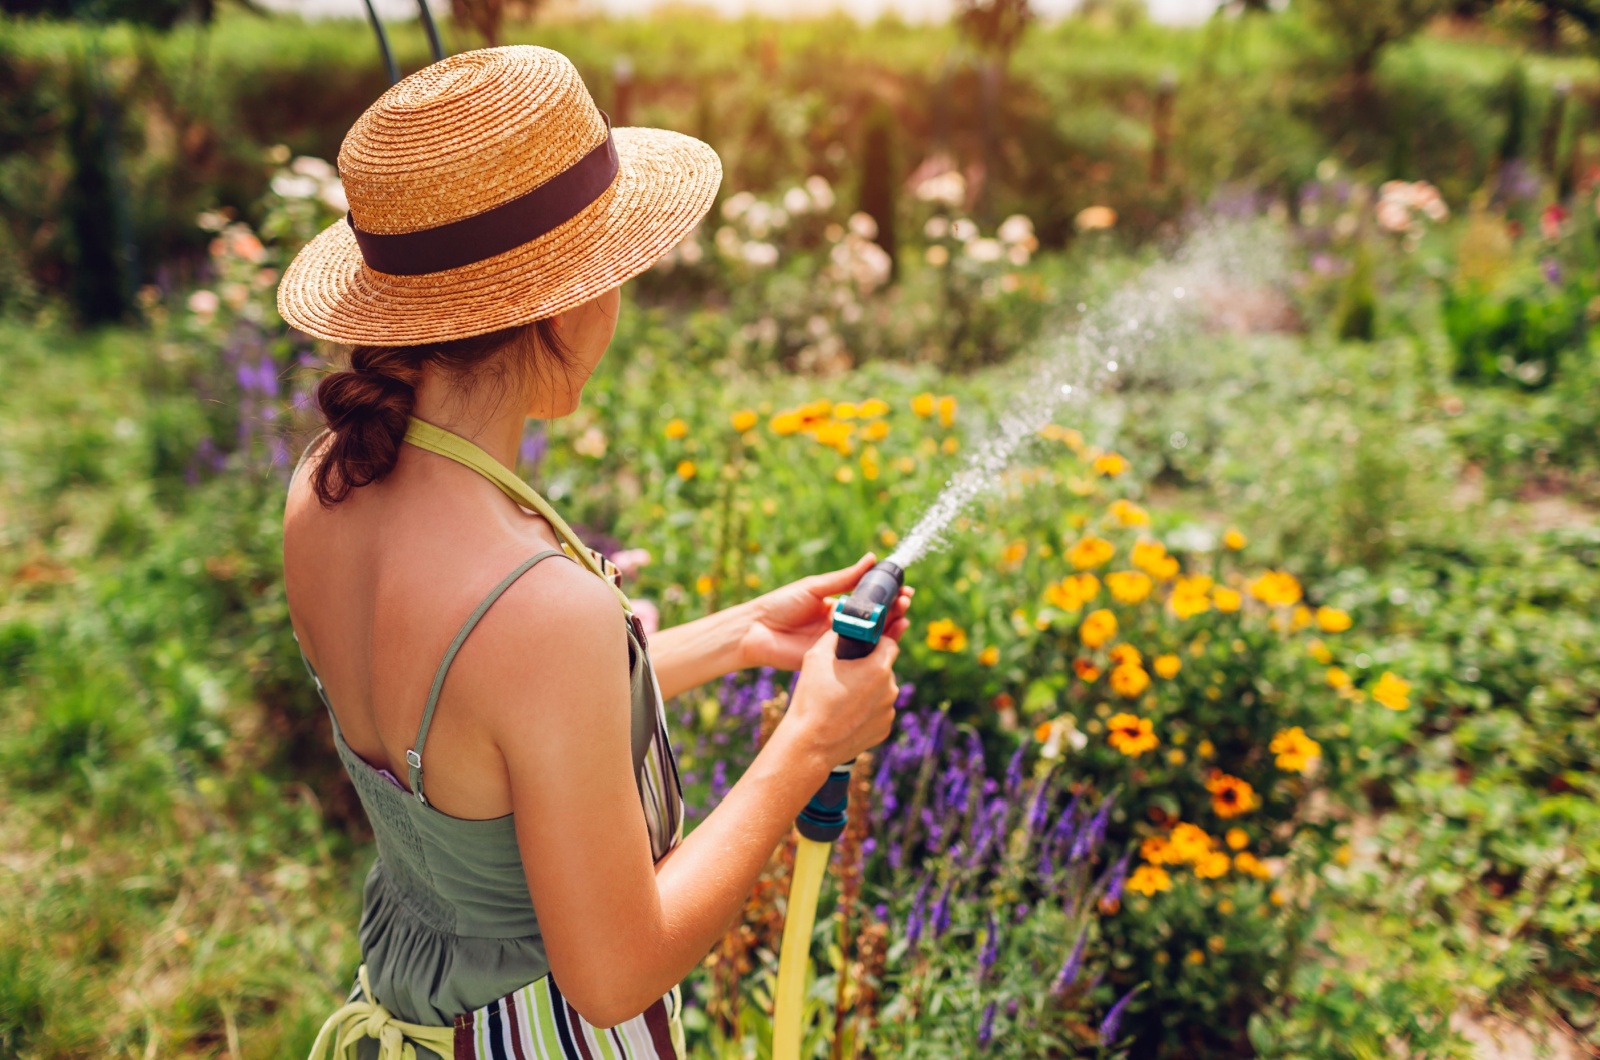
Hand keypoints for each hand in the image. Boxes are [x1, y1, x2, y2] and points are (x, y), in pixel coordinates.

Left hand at [739, 552, 913, 670]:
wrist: (757, 630)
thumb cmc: (782, 604)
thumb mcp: (816, 587)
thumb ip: (844, 578)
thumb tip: (871, 558)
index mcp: (838, 606)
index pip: (870, 601)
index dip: (888, 597)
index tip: (904, 590)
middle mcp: (843, 625)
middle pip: (876, 620)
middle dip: (895, 611)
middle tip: (907, 602)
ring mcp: (840, 644)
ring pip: (871, 638)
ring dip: (891, 628)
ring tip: (904, 616)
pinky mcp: (834, 661)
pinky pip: (858, 656)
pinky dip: (876, 649)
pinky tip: (890, 638)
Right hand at [786, 629, 901, 768]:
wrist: (810, 744)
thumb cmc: (812, 698)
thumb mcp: (816, 657)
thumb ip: (833, 636)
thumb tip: (841, 627)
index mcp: (878, 669)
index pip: (890, 644)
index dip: (876, 642)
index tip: (862, 646)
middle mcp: (890, 690)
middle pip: (884, 669)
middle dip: (869, 668)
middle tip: (846, 674)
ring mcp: (889, 712)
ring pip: (882, 692)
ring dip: (869, 690)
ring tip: (843, 698)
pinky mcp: (884, 730)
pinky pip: (879, 712)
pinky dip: (867, 711)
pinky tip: (847, 715)